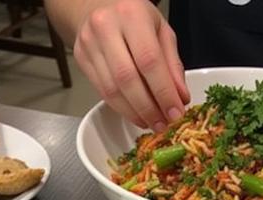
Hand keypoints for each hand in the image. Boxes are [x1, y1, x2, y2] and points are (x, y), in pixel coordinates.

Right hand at [72, 0, 190, 130]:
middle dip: (148, 107)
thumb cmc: (133, 16)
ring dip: (134, 112)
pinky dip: (121, 108)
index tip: (175, 113)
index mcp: (132, 15)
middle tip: (162, 124)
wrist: (97, 5)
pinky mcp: (81, 59)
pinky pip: (102, 92)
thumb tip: (180, 98)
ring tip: (151, 122)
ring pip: (112, 90)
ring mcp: (89, 44)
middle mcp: (106, 28)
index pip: (149, 60)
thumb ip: (172, 63)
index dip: (163, 92)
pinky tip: (135, 114)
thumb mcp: (160, 30)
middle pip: (127, 79)